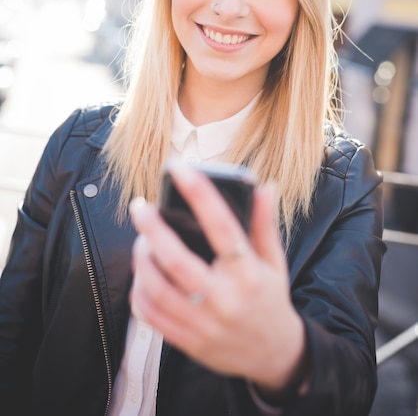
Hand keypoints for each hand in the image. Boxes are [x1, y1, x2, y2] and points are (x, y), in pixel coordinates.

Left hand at [130, 161, 305, 390]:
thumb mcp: (274, 261)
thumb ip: (264, 224)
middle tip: (140, 206)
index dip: (200, 194)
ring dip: (142, 260)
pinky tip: (141, 274)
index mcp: (249, 274)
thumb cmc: (271, 299)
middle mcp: (225, 299)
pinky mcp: (189, 342)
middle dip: (153, 229)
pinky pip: (152, 316)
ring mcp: (204, 324)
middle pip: (178, 260)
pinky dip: (139, 292)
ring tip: (140, 240)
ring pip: (159, 289)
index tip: (179, 168)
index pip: (222, 227)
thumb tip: (264, 186)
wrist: (274, 356)